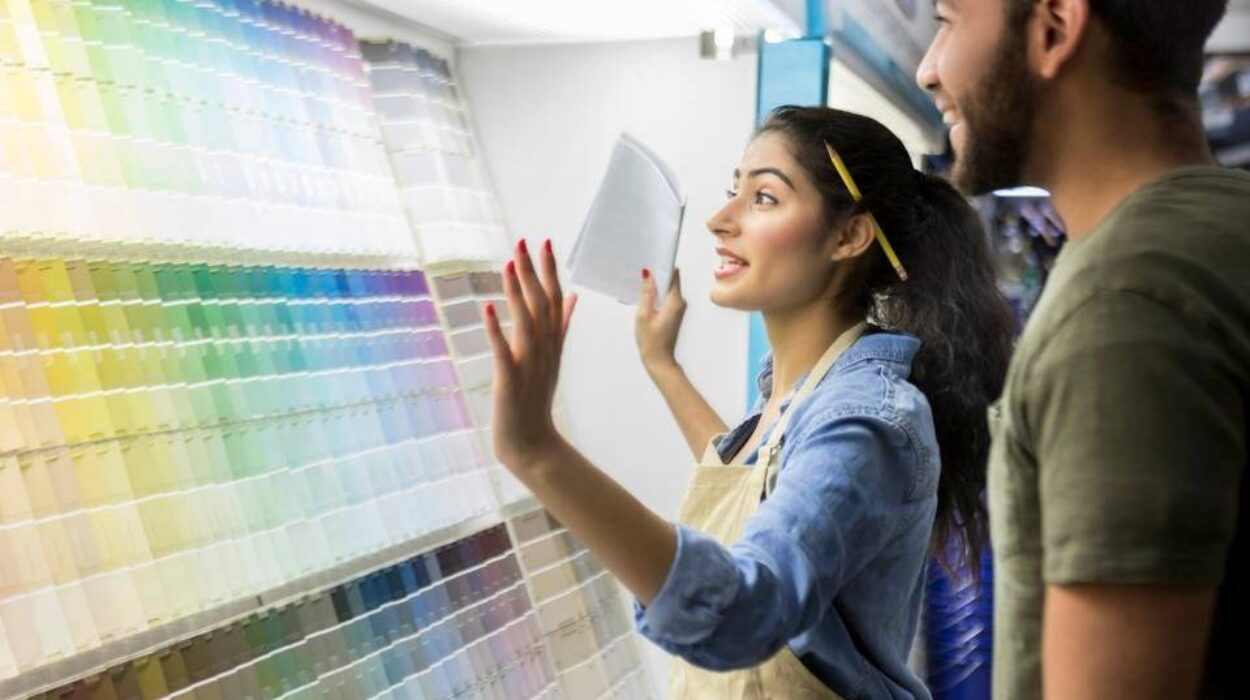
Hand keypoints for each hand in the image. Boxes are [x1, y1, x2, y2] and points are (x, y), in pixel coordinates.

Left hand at [483, 238, 578, 471]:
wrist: (531, 441)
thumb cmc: (536, 398)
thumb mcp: (553, 357)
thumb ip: (563, 325)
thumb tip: (573, 297)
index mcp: (553, 342)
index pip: (555, 299)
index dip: (550, 271)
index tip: (545, 242)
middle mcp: (544, 349)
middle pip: (541, 304)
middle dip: (533, 272)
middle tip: (524, 242)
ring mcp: (528, 364)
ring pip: (526, 322)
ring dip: (517, 292)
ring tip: (510, 264)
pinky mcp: (510, 380)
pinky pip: (503, 352)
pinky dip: (496, 330)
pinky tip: (488, 309)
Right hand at [635, 268, 686, 375]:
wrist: (659, 360)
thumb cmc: (651, 341)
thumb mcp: (643, 314)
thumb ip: (646, 293)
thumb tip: (648, 274)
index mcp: (675, 301)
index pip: (673, 274)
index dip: (662, 266)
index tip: (650, 263)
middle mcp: (680, 303)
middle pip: (670, 280)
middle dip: (657, 276)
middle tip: (641, 274)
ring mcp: (678, 308)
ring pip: (667, 289)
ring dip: (655, 286)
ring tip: (640, 287)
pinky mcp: (674, 313)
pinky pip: (666, 298)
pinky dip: (657, 295)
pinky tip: (645, 300)